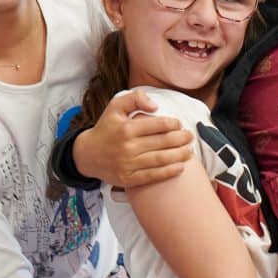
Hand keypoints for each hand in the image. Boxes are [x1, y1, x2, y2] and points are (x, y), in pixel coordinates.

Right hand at [73, 89, 193, 186]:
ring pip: (160, 160)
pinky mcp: (128, 179)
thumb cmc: (106, 128)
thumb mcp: (115, 106)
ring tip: (190, 151)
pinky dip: (169, 172)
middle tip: (190, 137)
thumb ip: (136, 98)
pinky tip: (180, 167)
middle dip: (181, 139)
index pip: (158, 125)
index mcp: (127, 127)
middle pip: (163, 142)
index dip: (173, 124)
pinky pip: (152, 176)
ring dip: (179, 155)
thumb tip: (155, 106)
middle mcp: (128, 146)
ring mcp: (128, 164)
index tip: (179, 124)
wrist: (87, 154)